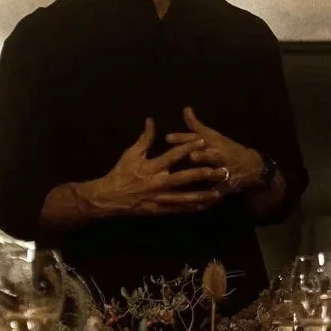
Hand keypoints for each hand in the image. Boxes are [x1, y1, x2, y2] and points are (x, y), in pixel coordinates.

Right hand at [78, 118, 225, 216]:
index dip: (188, 147)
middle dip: (203, 174)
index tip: (202, 140)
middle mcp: (158, 184)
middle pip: (184, 178)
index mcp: (151, 168)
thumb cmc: (121, 173)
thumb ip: (144, 138)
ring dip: (203, 195)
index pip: (173, 156)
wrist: (110, 197)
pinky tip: (205, 205)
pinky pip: (180, 209)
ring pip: (185, 198)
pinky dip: (193, 208)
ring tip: (218, 193)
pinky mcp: (160, 210)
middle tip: (220, 170)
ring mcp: (160, 199)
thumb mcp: (131, 153)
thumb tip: (152, 121)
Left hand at [165, 108, 265, 195]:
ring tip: (202, 176)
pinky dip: (215, 195)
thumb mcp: (211, 136)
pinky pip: (220, 190)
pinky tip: (206, 200)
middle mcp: (219, 155)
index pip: (196, 139)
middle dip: (202, 156)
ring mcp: (225, 170)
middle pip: (210, 155)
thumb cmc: (225, 148)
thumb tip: (186, 109)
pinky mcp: (228, 184)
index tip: (168, 138)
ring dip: (210, 174)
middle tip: (192, 156)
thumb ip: (196, 125)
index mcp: (212, 143)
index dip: (183, 138)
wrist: (250, 165)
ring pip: (216, 173)